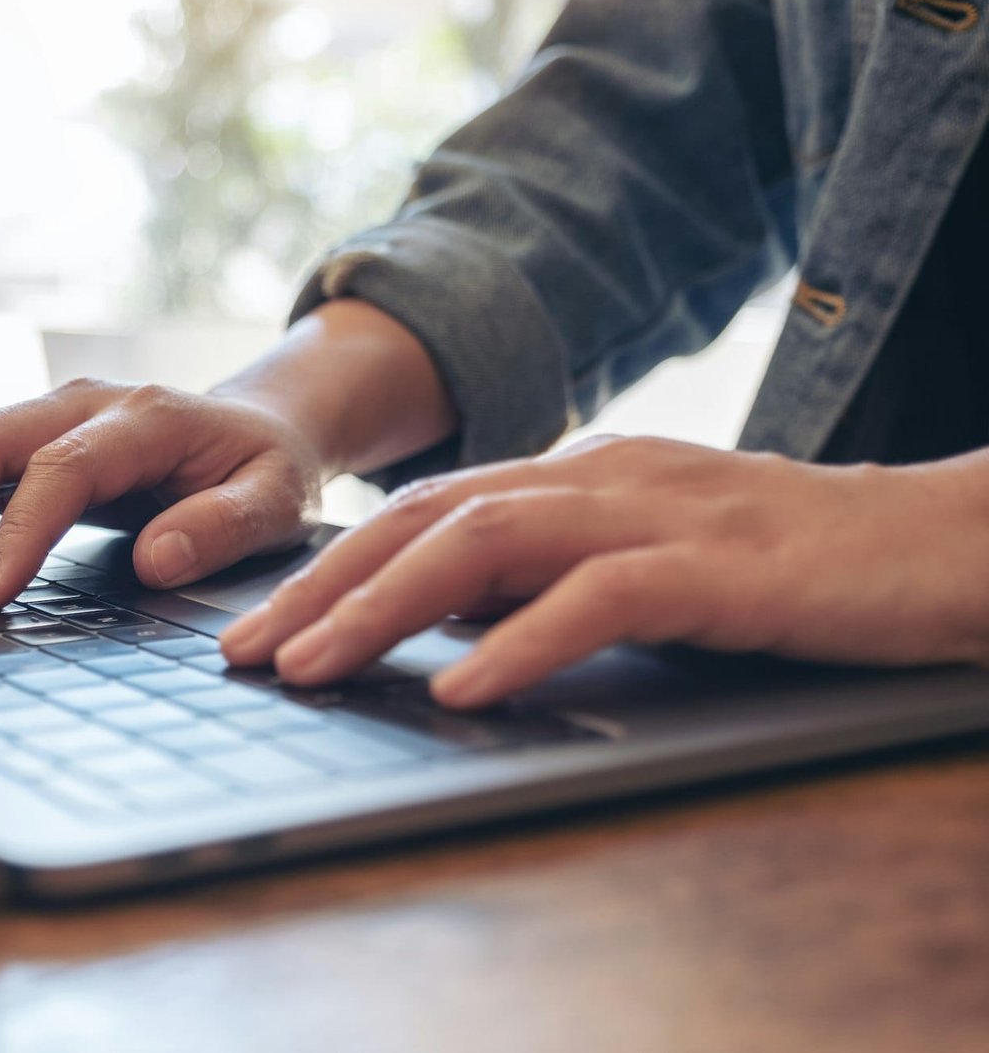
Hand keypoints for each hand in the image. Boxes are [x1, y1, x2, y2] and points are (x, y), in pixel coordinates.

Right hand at [0, 379, 327, 607]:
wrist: (260, 423)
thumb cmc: (267, 468)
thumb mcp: (276, 498)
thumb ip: (224, 526)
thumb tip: (156, 560)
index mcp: (145, 417)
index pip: (62, 469)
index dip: (18, 533)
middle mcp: (83, 404)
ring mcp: (48, 416)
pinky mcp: (27, 441)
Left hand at [220, 436, 988, 706]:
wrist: (936, 541)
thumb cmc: (781, 564)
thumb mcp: (640, 557)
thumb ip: (545, 574)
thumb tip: (441, 619)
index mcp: (572, 475)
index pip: (422, 512)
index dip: (328, 567)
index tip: (257, 626)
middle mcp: (596, 477)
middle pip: (427, 519)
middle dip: (323, 586)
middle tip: (244, 651)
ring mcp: (656, 513)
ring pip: (488, 543)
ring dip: (387, 608)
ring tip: (314, 668)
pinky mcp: (720, 565)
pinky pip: (600, 597)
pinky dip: (522, 641)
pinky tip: (461, 687)